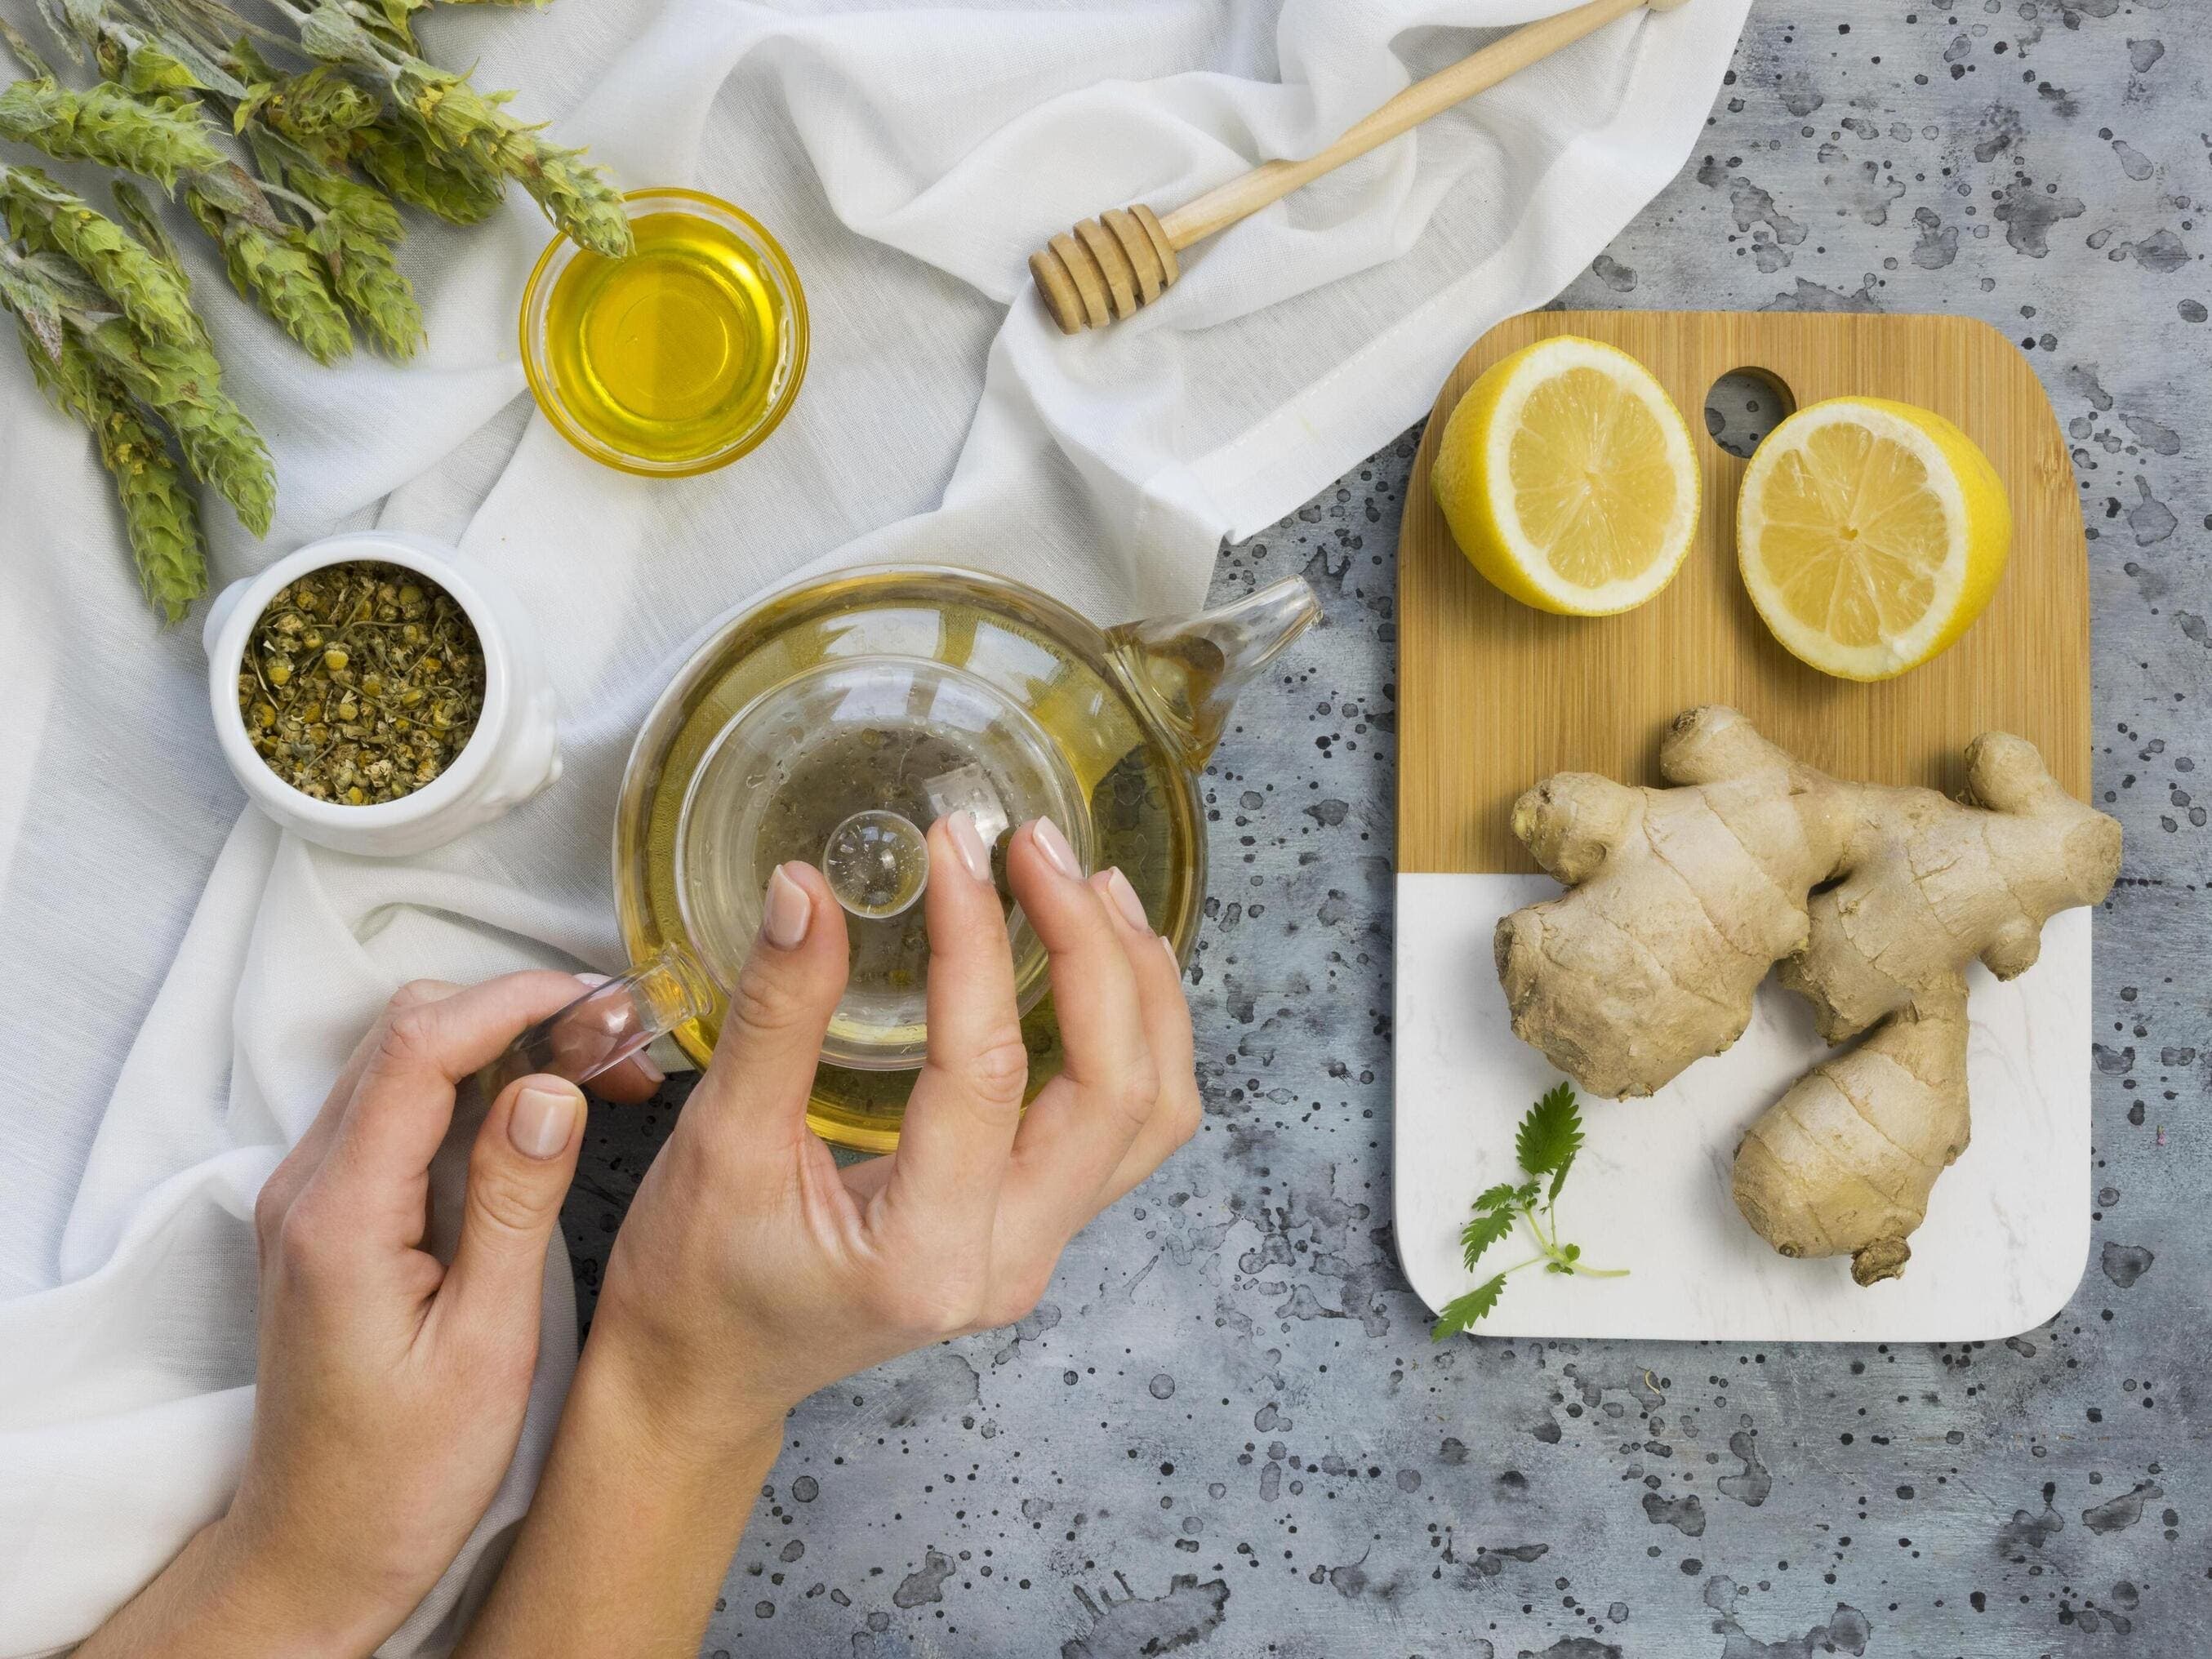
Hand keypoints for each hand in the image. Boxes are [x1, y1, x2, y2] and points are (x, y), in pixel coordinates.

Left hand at [79, 973, 656, 1658]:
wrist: (317, 1552)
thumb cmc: (404, 1477)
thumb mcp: (486, 1347)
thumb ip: (511, 1204)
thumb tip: (550, 1087)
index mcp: (341, 1217)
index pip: (417, 1048)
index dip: (514, 1001)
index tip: (600, 1002)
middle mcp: (307, 1188)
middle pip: (404, 1033)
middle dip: (517, 1012)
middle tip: (618, 1044)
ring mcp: (309, 1197)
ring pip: (400, 1060)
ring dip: (499, 1044)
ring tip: (599, 1073)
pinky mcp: (328, 1214)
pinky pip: (395, 1108)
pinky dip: (472, 1085)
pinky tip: (541, 1114)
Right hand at [457, 814, 1199, 1656]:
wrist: (702, 1377)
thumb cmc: (696, 1281)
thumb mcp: (719, 1142)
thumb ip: (777, 1015)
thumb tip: (811, 887)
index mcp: (926, 1253)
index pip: (987, 1069)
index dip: (978, 941)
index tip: (954, 848)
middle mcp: (1010, 1261)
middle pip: (1118, 1089)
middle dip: (1093, 949)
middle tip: (1035, 847)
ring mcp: (1038, 1250)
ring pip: (1152, 1111)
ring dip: (1140, 989)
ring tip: (1091, 884)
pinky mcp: (1039, 1228)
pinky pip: (1130, 1126)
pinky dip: (1136, 1033)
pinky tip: (1100, 959)